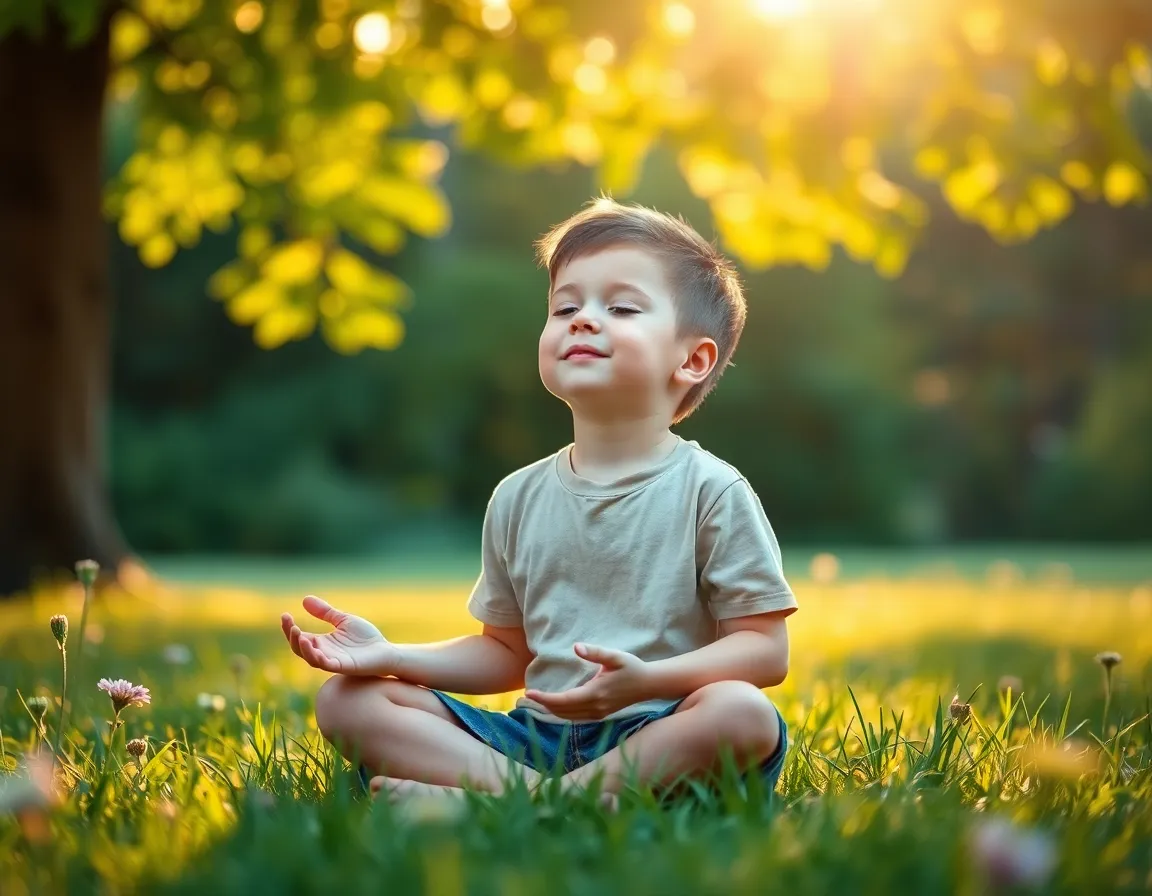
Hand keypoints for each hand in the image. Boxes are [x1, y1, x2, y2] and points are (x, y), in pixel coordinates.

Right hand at [280, 595, 397, 675]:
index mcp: (322, 642)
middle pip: (300, 649)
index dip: (289, 628)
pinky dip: (319, 658)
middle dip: (292, 637)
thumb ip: (325, 612)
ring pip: (311, 659)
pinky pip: (327, 665)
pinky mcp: (344, 666)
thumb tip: (304, 599)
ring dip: (303, 648)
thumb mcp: (343, 620)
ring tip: (299, 635)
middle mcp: (324, 653)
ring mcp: (333, 661)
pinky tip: (316, 648)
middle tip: (291, 624)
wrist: (386, 651)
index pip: (299, 637)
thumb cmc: (365, 638)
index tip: (285, 615)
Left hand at [525, 643, 652, 721]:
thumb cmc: (632, 667)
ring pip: (568, 717)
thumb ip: (595, 652)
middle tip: (525, 696)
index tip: (528, 693)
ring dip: (551, 710)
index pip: (563, 701)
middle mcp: (595, 708)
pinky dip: (561, 713)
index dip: (544, 699)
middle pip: (562, 711)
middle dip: (543, 705)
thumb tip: (576, 647)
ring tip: (536, 701)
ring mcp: (598, 714)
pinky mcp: (600, 714)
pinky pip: (575, 717)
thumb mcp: (614, 656)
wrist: (649, 684)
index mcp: (596, 694)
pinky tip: (555, 706)